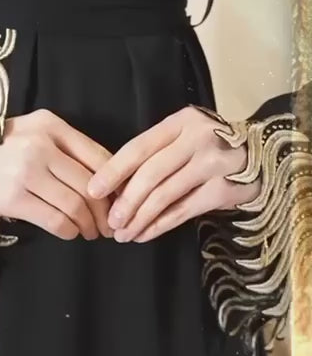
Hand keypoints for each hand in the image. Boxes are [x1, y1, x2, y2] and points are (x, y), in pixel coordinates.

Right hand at [0, 109, 113, 239]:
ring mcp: (26, 172)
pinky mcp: (13, 198)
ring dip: (89, 224)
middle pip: (90, 185)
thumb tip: (104, 182)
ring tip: (91, 232)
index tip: (119, 201)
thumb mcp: (32, 132)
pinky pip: (54, 220)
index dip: (115, 184)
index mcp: (51, 125)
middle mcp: (41, 145)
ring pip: (75, 205)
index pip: (99, 156)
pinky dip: (69, 231)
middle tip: (108, 225)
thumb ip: (65, 148)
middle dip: (105, 211)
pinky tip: (70, 232)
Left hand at [87, 106, 260, 242]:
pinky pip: (184, 211)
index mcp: (181, 121)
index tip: (94, 191)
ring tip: (123, 233)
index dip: (113, 171)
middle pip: (150, 174)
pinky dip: (160, 226)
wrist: (262, 155)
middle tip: (110, 222)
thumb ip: (155, 155)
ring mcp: (215, 163)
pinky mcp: (226, 189)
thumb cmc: (209, 148)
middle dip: (125, 202)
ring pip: (166, 195)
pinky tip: (145, 234)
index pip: (138, 147)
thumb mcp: (183, 138)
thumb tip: (115, 189)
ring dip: (140, 218)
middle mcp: (199, 138)